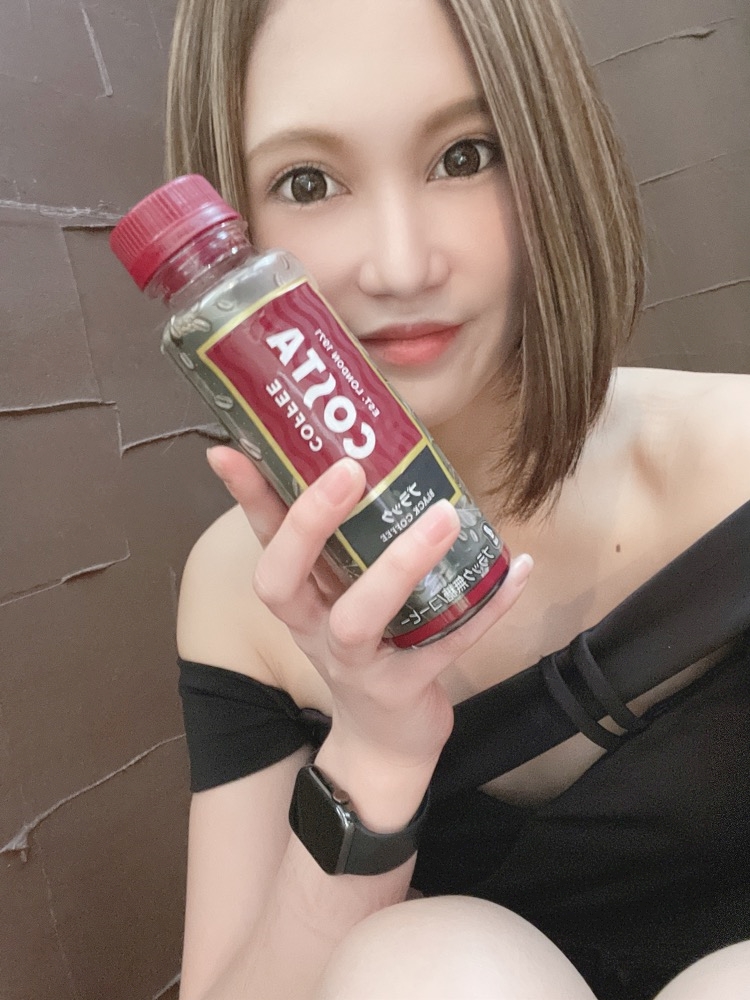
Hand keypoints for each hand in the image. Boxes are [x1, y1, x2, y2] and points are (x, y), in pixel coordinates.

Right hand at [206, 446, 531, 774]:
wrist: (385, 742)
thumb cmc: (364, 651)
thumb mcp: (340, 598)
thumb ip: (344, 544)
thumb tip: (363, 460)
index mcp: (298, 600)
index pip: (264, 543)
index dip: (248, 499)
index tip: (230, 451)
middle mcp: (315, 629)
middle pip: (284, 582)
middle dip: (308, 525)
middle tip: (347, 471)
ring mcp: (357, 664)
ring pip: (360, 617)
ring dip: (400, 564)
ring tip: (442, 515)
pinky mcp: (404, 689)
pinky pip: (446, 645)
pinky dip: (486, 608)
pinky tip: (518, 568)